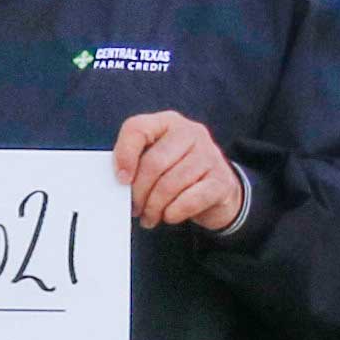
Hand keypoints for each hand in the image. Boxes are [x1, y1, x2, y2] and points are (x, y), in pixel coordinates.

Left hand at [111, 110, 248, 234]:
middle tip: (135, 208)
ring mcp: (209, 155)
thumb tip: (118, 181)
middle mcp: (191, 133)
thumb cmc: (178, 174)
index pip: (137, 128)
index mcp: (168, 122)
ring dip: (154, 207)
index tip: (121, 180)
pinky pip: (189, 200)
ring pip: (170, 185)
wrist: (219, 191)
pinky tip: (169, 216)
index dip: (124, 155)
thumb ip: (137, 162)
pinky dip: (173, 213)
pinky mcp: (221, 181)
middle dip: (139, 192)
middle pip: (154, 163)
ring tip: (149, 216)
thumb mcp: (157, 160)